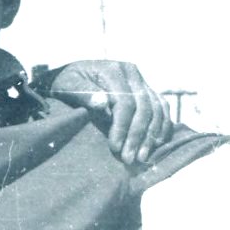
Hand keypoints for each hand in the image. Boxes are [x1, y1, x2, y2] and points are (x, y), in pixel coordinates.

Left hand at [48, 60, 173, 163]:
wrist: (74, 76)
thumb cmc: (67, 83)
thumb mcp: (68, 86)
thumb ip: (83, 94)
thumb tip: (101, 102)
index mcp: (113, 69)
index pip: (125, 102)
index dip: (122, 127)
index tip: (116, 148)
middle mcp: (131, 72)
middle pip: (144, 107)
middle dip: (137, 136)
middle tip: (129, 159)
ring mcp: (141, 81)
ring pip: (156, 109)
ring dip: (152, 135)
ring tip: (142, 157)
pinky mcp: (147, 90)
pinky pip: (162, 108)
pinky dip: (162, 126)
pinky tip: (157, 144)